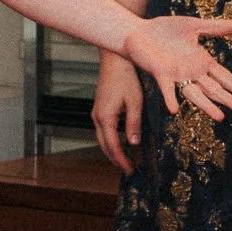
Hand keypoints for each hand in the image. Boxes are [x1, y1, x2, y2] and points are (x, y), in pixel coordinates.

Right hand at [92, 51, 144, 172]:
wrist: (114, 59)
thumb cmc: (126, 77)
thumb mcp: (135, 101)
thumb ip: (133, 123)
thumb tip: (133, 143)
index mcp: (105, 117)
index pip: (112, 146)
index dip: (121, 160)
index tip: (131, 171)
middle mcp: (97, 117)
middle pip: (104, 145)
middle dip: (115, 159)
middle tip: (128, 170)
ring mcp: (96, 112)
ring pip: (102, 138)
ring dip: (112, 151)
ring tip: (125, 160)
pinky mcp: (99, 108)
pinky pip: (103, 130)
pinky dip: (110, 140)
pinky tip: (119, 142)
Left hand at [122, 15, 231, 124]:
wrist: (139, 32)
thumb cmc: (165, 29)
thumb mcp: (193, 25)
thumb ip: (213, 27)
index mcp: (201, 61)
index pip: (224, 77)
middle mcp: (192, 72)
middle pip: (214, 88)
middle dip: (228, 99)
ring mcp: (177, 75)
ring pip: (195, 93)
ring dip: (207, 105)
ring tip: (220, 117)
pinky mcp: (160, 73)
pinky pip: (166, 88)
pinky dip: (170, 98)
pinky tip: (174, 109)